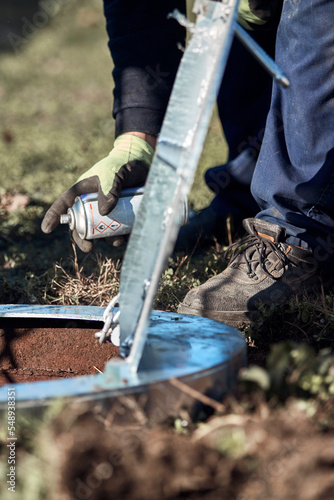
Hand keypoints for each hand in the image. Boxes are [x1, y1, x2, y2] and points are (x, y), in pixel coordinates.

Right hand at [41, 133, 154, 251]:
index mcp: (83, 190)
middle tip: (89, 248)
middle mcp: (92, 203)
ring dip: (106, 239)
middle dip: (82, 238)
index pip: (64, 203)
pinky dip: (121, 237)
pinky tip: (127, 238)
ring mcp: (107, 211)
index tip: (46, 229)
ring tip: (117, 241)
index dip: (53, 216)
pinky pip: (118, 230)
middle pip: (81, 224)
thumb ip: (109, 189)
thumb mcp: (114, 173)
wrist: (145, 163)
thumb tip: (103, 213)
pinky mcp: (122, 215)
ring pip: (101, 230)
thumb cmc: (123, 163)